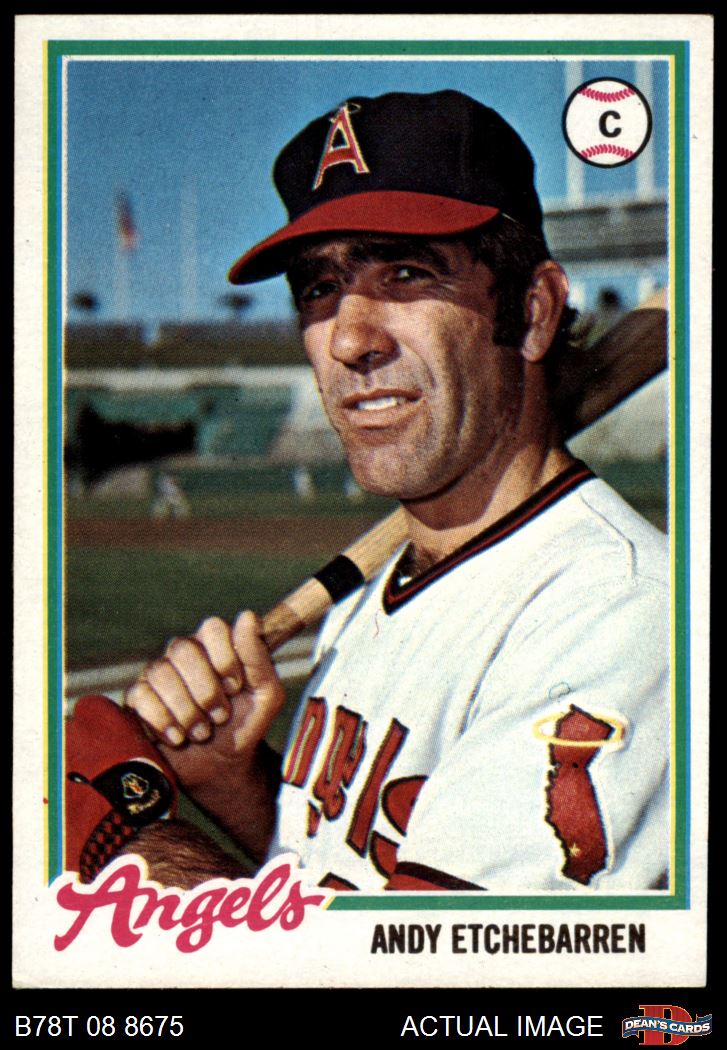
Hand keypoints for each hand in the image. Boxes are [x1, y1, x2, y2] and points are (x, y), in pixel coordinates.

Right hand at [125, 611, 285, 790]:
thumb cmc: (246, 724)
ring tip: (201, 732)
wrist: (221, 766)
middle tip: (220, 716)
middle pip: (183, 650)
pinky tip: (177, 737)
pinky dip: (162, 721)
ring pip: (160, 673)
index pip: (212, 628)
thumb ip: (258, 658)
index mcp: (216, 644)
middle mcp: (185, 652)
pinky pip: (140, 695)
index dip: (224, 659)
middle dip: (205, 691)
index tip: (236, 687)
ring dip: (187, 711)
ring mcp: (158, 673)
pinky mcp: (138, 697)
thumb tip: (247, 617)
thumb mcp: (266, 694)